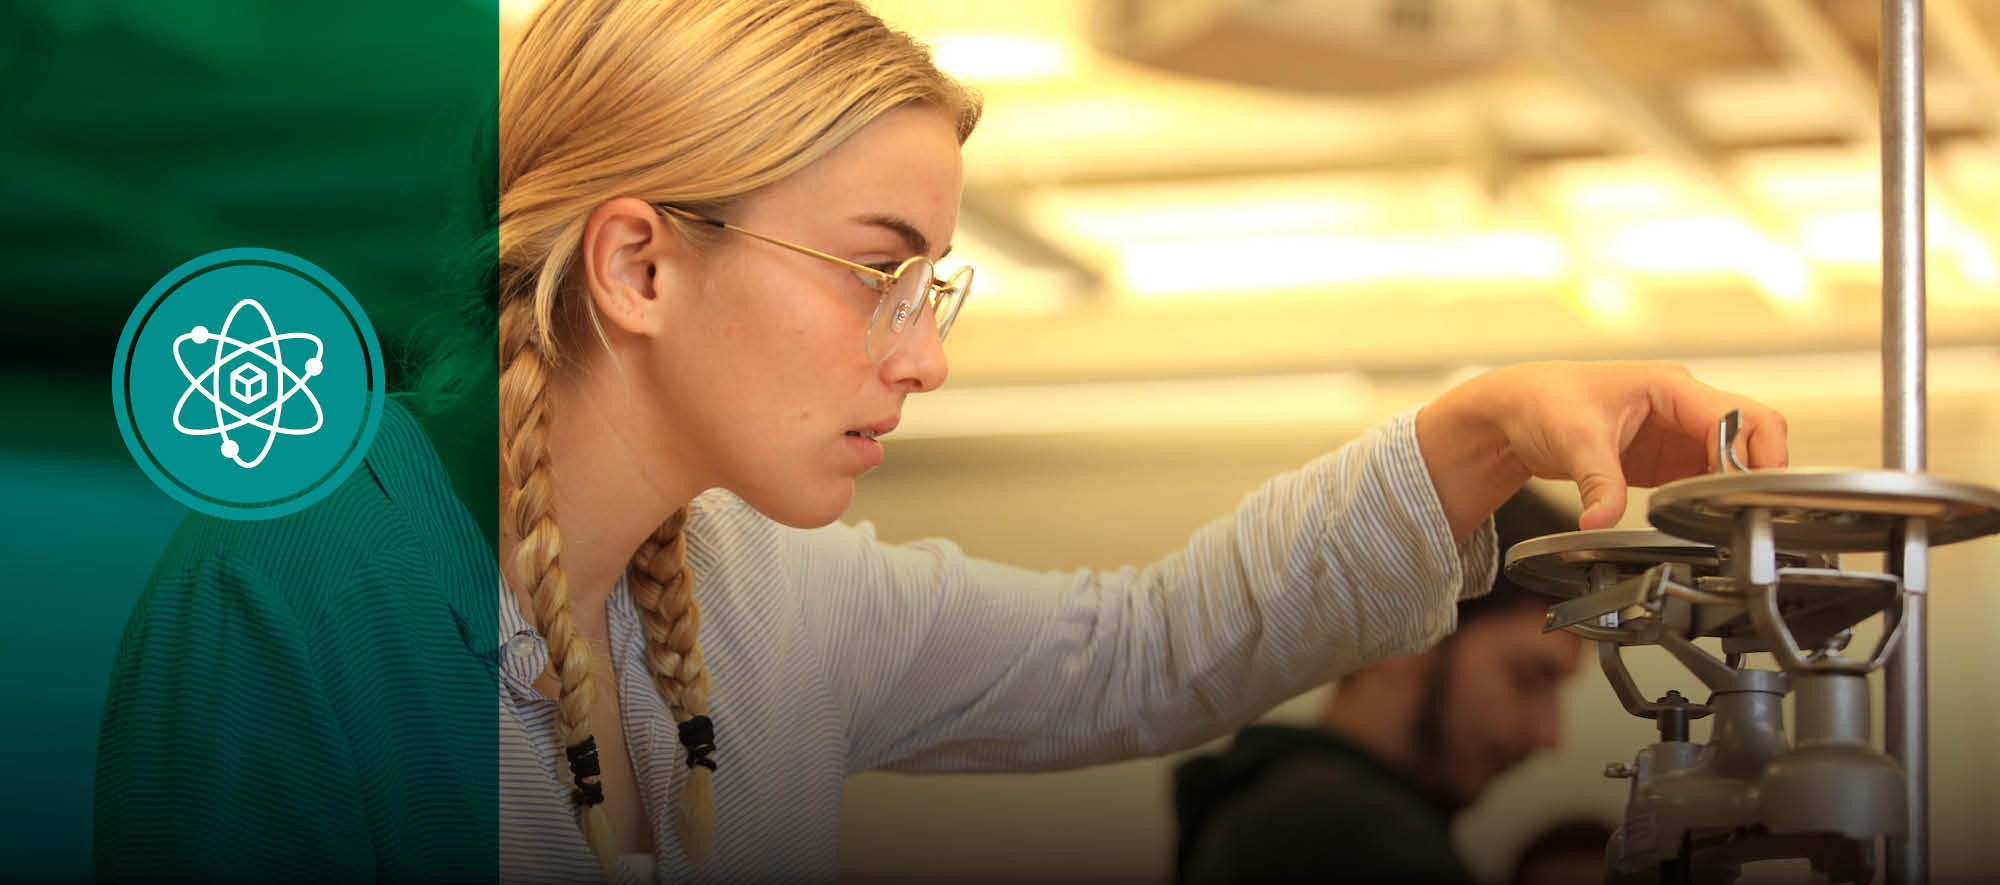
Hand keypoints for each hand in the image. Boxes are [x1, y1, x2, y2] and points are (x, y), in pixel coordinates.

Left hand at [1416, 361, 1788, 537]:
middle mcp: (1684, 405)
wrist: (1518, 410)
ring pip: (1737, 456)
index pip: (1739, 416)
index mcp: (1670, 386)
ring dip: (1736, 485)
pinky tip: (1706, 518)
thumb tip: (1601, 521)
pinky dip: (1715, 495)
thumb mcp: (1574, 440)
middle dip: (1758, 470)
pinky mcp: (1668, 458)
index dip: (1751, 455)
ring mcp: (1679, 432)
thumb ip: (1596, 483)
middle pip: (1753, 432)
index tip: (1739, 492)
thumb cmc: (1545, 401)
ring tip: (1727, 520)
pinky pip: (1708, 475)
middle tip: (1744, 511)